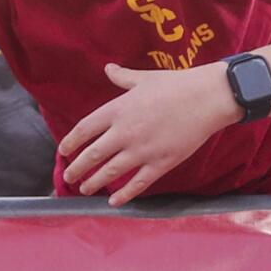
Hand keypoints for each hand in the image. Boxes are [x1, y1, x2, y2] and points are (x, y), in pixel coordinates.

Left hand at [58, 63, 239, 204]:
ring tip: (84, 189)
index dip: (70, 142)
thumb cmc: (176, 85)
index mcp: (117, 110)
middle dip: (77, 169)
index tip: (63, 151)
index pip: (84, 129)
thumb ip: (122, 78)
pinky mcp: (161, 163)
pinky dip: (124, 194)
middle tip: (69, 177)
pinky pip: (138, 183)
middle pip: (92, 155)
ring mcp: (142, 150)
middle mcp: (125, 132)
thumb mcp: (144, 79)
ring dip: (94, 182)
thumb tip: (108, 68)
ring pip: (110, 172)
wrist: (207, 98)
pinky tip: (114, 202)